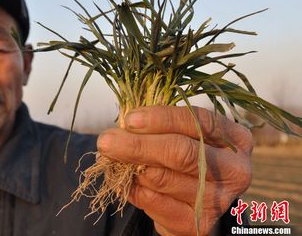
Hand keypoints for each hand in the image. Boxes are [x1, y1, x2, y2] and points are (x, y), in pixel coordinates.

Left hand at [97, 105, 252, 235]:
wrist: (197, 203)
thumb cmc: (187, 158)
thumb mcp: (183, 135)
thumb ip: (161, 126)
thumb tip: (125, 124)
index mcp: (235, 139)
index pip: (198, 121)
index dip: (161, 118)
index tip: (130, 119)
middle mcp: (235, 170)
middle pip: (180, 151)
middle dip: (137, 145)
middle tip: (106, 141)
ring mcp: (219, 200)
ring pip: (162, 178)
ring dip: (129, 167)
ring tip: (112, 158)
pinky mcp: (198, 224)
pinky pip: (154, 202)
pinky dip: (133, 189)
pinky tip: (125, 181)